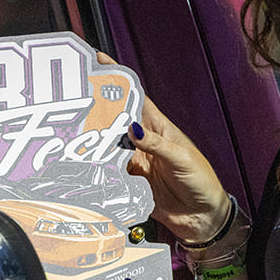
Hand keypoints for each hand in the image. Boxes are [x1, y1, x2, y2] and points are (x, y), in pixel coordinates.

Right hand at [94, 52, 230, 242]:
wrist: (203, 217)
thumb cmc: (201, 182)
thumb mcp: (182, 158)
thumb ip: (156, 145)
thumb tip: (132, 129)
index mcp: (159, 127)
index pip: (136, 97)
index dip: (119, 78)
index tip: (100, 61)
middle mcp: (144, 141)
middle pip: (116, 118)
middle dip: (97, 105)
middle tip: (76, 96)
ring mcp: (135, 160)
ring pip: (108, 143)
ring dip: (95, 137)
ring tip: (76, 128)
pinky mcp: (130, 181)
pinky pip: (108, 169)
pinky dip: (98, 165)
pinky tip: (87, 160)